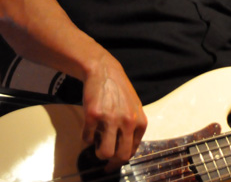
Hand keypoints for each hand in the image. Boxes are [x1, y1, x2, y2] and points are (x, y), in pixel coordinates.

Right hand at [81, 55, 146, 169]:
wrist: (104, 71)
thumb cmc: (119, 91)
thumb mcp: (134, 108)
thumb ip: (133, 127)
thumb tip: (126, 149)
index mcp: (140, 121)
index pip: (133, 150)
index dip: (122, 160)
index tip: (114, 163)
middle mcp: (128, 122)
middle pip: (121, 155)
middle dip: (111, 162)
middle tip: (104, 160)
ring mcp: (111, 119)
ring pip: (105, 152)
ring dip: (98, 152)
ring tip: (97, 143)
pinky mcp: (93, 116)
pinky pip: (87, 138)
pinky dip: (87, 137)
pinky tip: (89, 128)